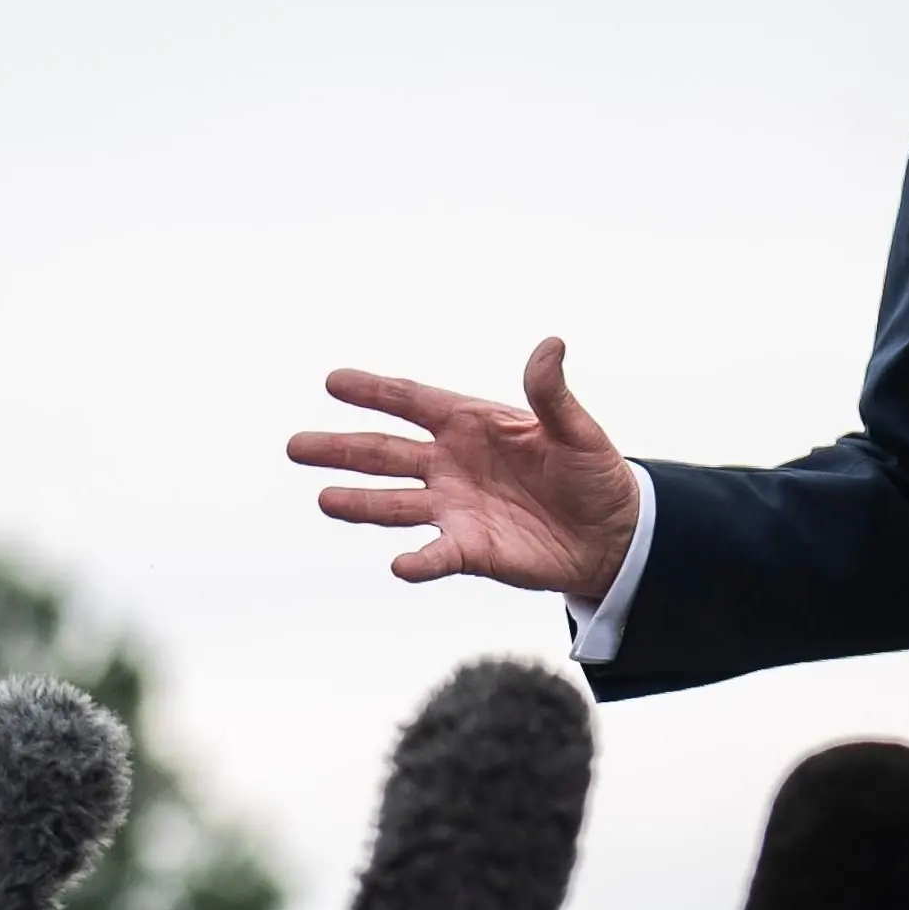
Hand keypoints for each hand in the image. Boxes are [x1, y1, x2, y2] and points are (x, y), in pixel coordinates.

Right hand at [292, 341, 641, 606]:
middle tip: (296, 446)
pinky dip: (419, 560)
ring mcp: (454, 508)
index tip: (334, 381)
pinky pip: (437, 555)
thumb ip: (552, 394)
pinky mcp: (470, 550)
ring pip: (395, 504)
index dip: (373, 391)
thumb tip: (550, 345)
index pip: (411, 402)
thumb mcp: (576, 430)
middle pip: (385, 454)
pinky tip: (399, 564)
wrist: (612, 533)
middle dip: (341, 450)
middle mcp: (450, 464)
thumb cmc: (592, 473)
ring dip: (361, 503)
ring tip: (325, 500)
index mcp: (470, 424)